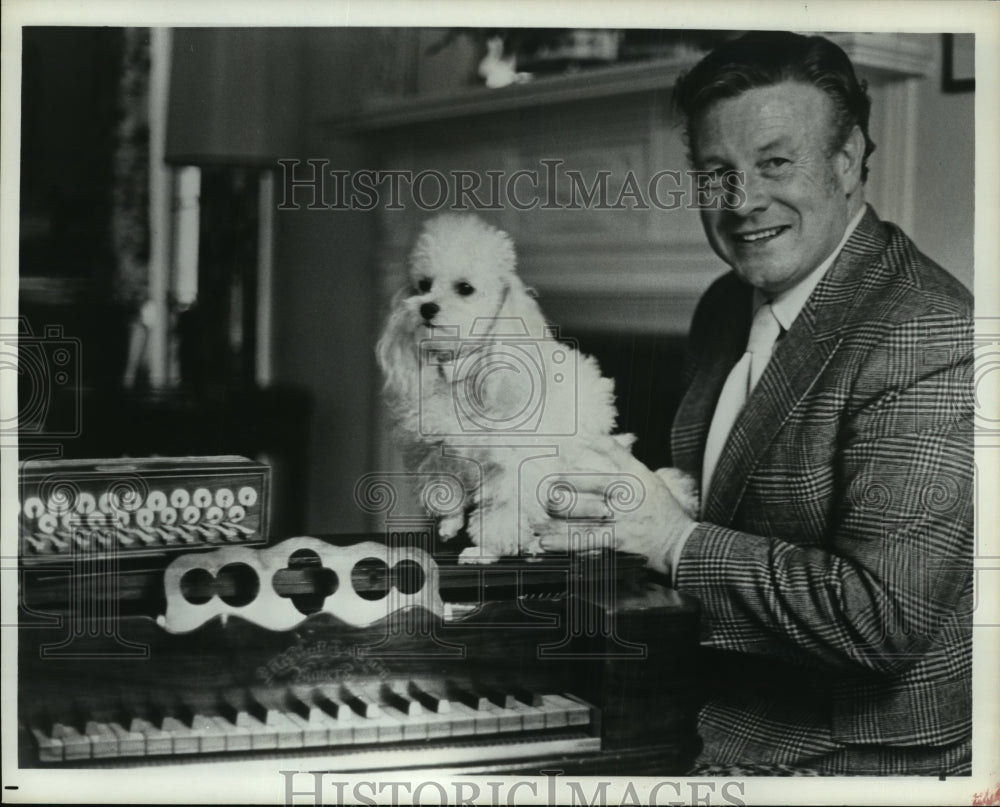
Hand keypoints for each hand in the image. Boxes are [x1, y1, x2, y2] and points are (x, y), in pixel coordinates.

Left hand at [535, 440, 695, 574]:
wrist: (679, 543)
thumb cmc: (664, 512)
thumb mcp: (652, 481)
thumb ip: (629, 464)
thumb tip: (610, 441)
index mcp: (637, 477)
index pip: (614, 453)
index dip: (592, 443)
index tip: (572, 439)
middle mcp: (628, 494)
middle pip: (591, 482)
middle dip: (566, 482)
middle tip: (550, 484)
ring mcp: (621, 517)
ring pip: (583, 510)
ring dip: (560, 511)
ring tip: (542, 510)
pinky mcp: (617, 539)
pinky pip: (586, 539)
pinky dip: (564, 542)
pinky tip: (546, 541)